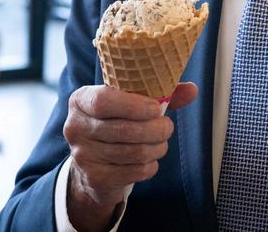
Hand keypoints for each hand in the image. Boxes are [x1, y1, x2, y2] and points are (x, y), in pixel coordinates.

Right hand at [64, 82, 197, 231]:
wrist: (95, 160)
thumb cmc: (118, 120)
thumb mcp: (132, 101)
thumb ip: (160, 92)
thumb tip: (192, 90)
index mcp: (81, 100)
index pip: (104, 100)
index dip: (134, 105)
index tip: (156, 108)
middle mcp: (75, 127)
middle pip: (123, 129)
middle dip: (155, 129)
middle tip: (168, 127)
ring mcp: (82, 155)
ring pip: (131, 152)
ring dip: (156, 147)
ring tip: (162, 141)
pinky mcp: (94, 177)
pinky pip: (132, 171)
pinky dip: (150, 165)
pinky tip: (152, 158)